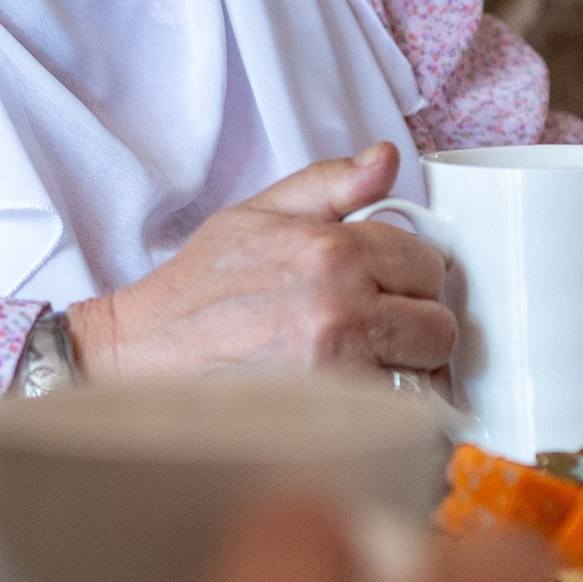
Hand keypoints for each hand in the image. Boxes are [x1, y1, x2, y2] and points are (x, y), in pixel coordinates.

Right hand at [64, 143, 457, 383]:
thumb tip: (384, 159)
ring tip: (368, 372)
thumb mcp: (258, 214)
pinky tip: (361, 407)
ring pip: (426, 378)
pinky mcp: (329, 419)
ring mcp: (338, 369)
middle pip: (439, 325)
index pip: (428, 263)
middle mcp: (340, 308)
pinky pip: (399, 422)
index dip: (411, 278)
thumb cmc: (196, 292)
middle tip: (380, 334)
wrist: (143, 355)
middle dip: (416, 329)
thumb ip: (331, 183)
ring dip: (407, 378)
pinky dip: (391, 420)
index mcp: (330, 251)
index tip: (388, 291)